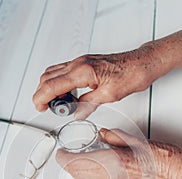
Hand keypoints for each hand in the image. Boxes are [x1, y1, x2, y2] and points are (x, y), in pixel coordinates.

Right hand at [33, 49, 162, 119]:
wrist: (141, 63)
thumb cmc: (130, 75)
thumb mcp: (108, 96)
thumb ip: (88, 105)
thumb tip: (77, 114)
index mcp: (83, 72)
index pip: (52, 85)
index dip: (41, 98)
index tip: (40, 108)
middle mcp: (79, 63)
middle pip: (47, 77)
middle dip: (42, 94)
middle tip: (47, 108)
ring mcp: (80, 61)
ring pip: (53, 72)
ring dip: (49, 88)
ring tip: (59, 104)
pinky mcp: (84, 62)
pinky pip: (62, 70)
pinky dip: (58, 82)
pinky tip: (67, 94)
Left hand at [56, 128, 181, 178]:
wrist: (174, 175)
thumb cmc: (160, 159)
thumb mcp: (134, 139)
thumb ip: (114, 137)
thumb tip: (102, 134)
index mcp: (112, 161)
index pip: (77, 162)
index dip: (63, 158)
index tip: (59, 152)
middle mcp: (110, 175)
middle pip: (77, 174)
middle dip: (66, 165)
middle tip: (63, 155)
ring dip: (74, 172)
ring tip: (73, 160)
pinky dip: (85, 176)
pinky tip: (89, 167)